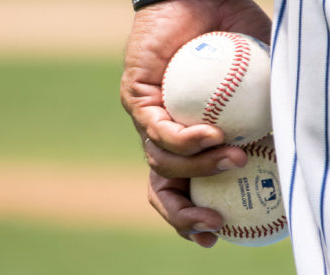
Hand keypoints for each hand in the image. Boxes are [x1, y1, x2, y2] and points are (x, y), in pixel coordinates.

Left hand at [121, 0, 270, 245]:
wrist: (203, 0)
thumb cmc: (235, 40)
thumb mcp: (265, 82)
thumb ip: (274, 113)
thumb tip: (296, 146)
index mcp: (189, 141)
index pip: (184, 189)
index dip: (194, 217)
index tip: (217, 234)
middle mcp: (165, 136)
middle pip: (162, 189)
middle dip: (183, 215)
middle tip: (213, 225)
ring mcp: (149, 119)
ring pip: (161, 163)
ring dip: (199, 169)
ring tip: (234, 156)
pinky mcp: (136, 98)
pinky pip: (156, 129)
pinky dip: (185, 139)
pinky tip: (212, 132)